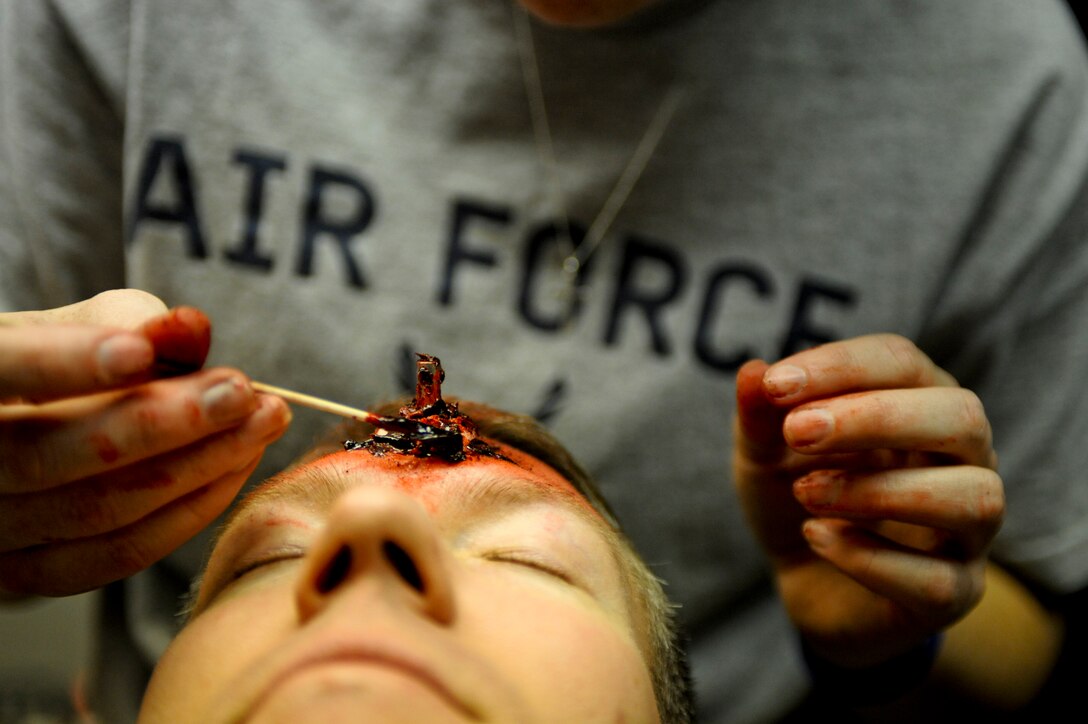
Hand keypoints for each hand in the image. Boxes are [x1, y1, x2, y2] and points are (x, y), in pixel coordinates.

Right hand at [0, 290, 290, 596]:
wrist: (11, 436)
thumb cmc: (46, 367)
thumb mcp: (67, 327)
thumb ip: (125, 322)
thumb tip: (191, 330)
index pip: (1, 371)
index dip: (66, 364)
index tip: (141, 350)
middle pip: (50, 456)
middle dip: (163, 422)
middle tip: (242, 392)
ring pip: (94, 512)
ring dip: (196, 466)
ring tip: (260, 422)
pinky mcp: (27, 577)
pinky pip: (117, 555)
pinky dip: (187, 511)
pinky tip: (237, 465)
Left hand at [733, 334, 1003, 665]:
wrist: (803, 581)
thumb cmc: (797, 495)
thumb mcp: (764, 454)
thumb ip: (759, 416)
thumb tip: (752, 372)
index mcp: (919, 402)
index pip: (903, 363)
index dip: (842, 366)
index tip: (775, 385)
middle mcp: (962, 458)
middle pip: (962, 417)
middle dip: (877, 418)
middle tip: (798, 432)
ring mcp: (969, 529)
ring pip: (973, 498)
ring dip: (881, 492)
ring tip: (807, 493)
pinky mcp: (957, 593)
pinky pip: (940, 581)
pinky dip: (871, 560)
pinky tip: (816, 538)